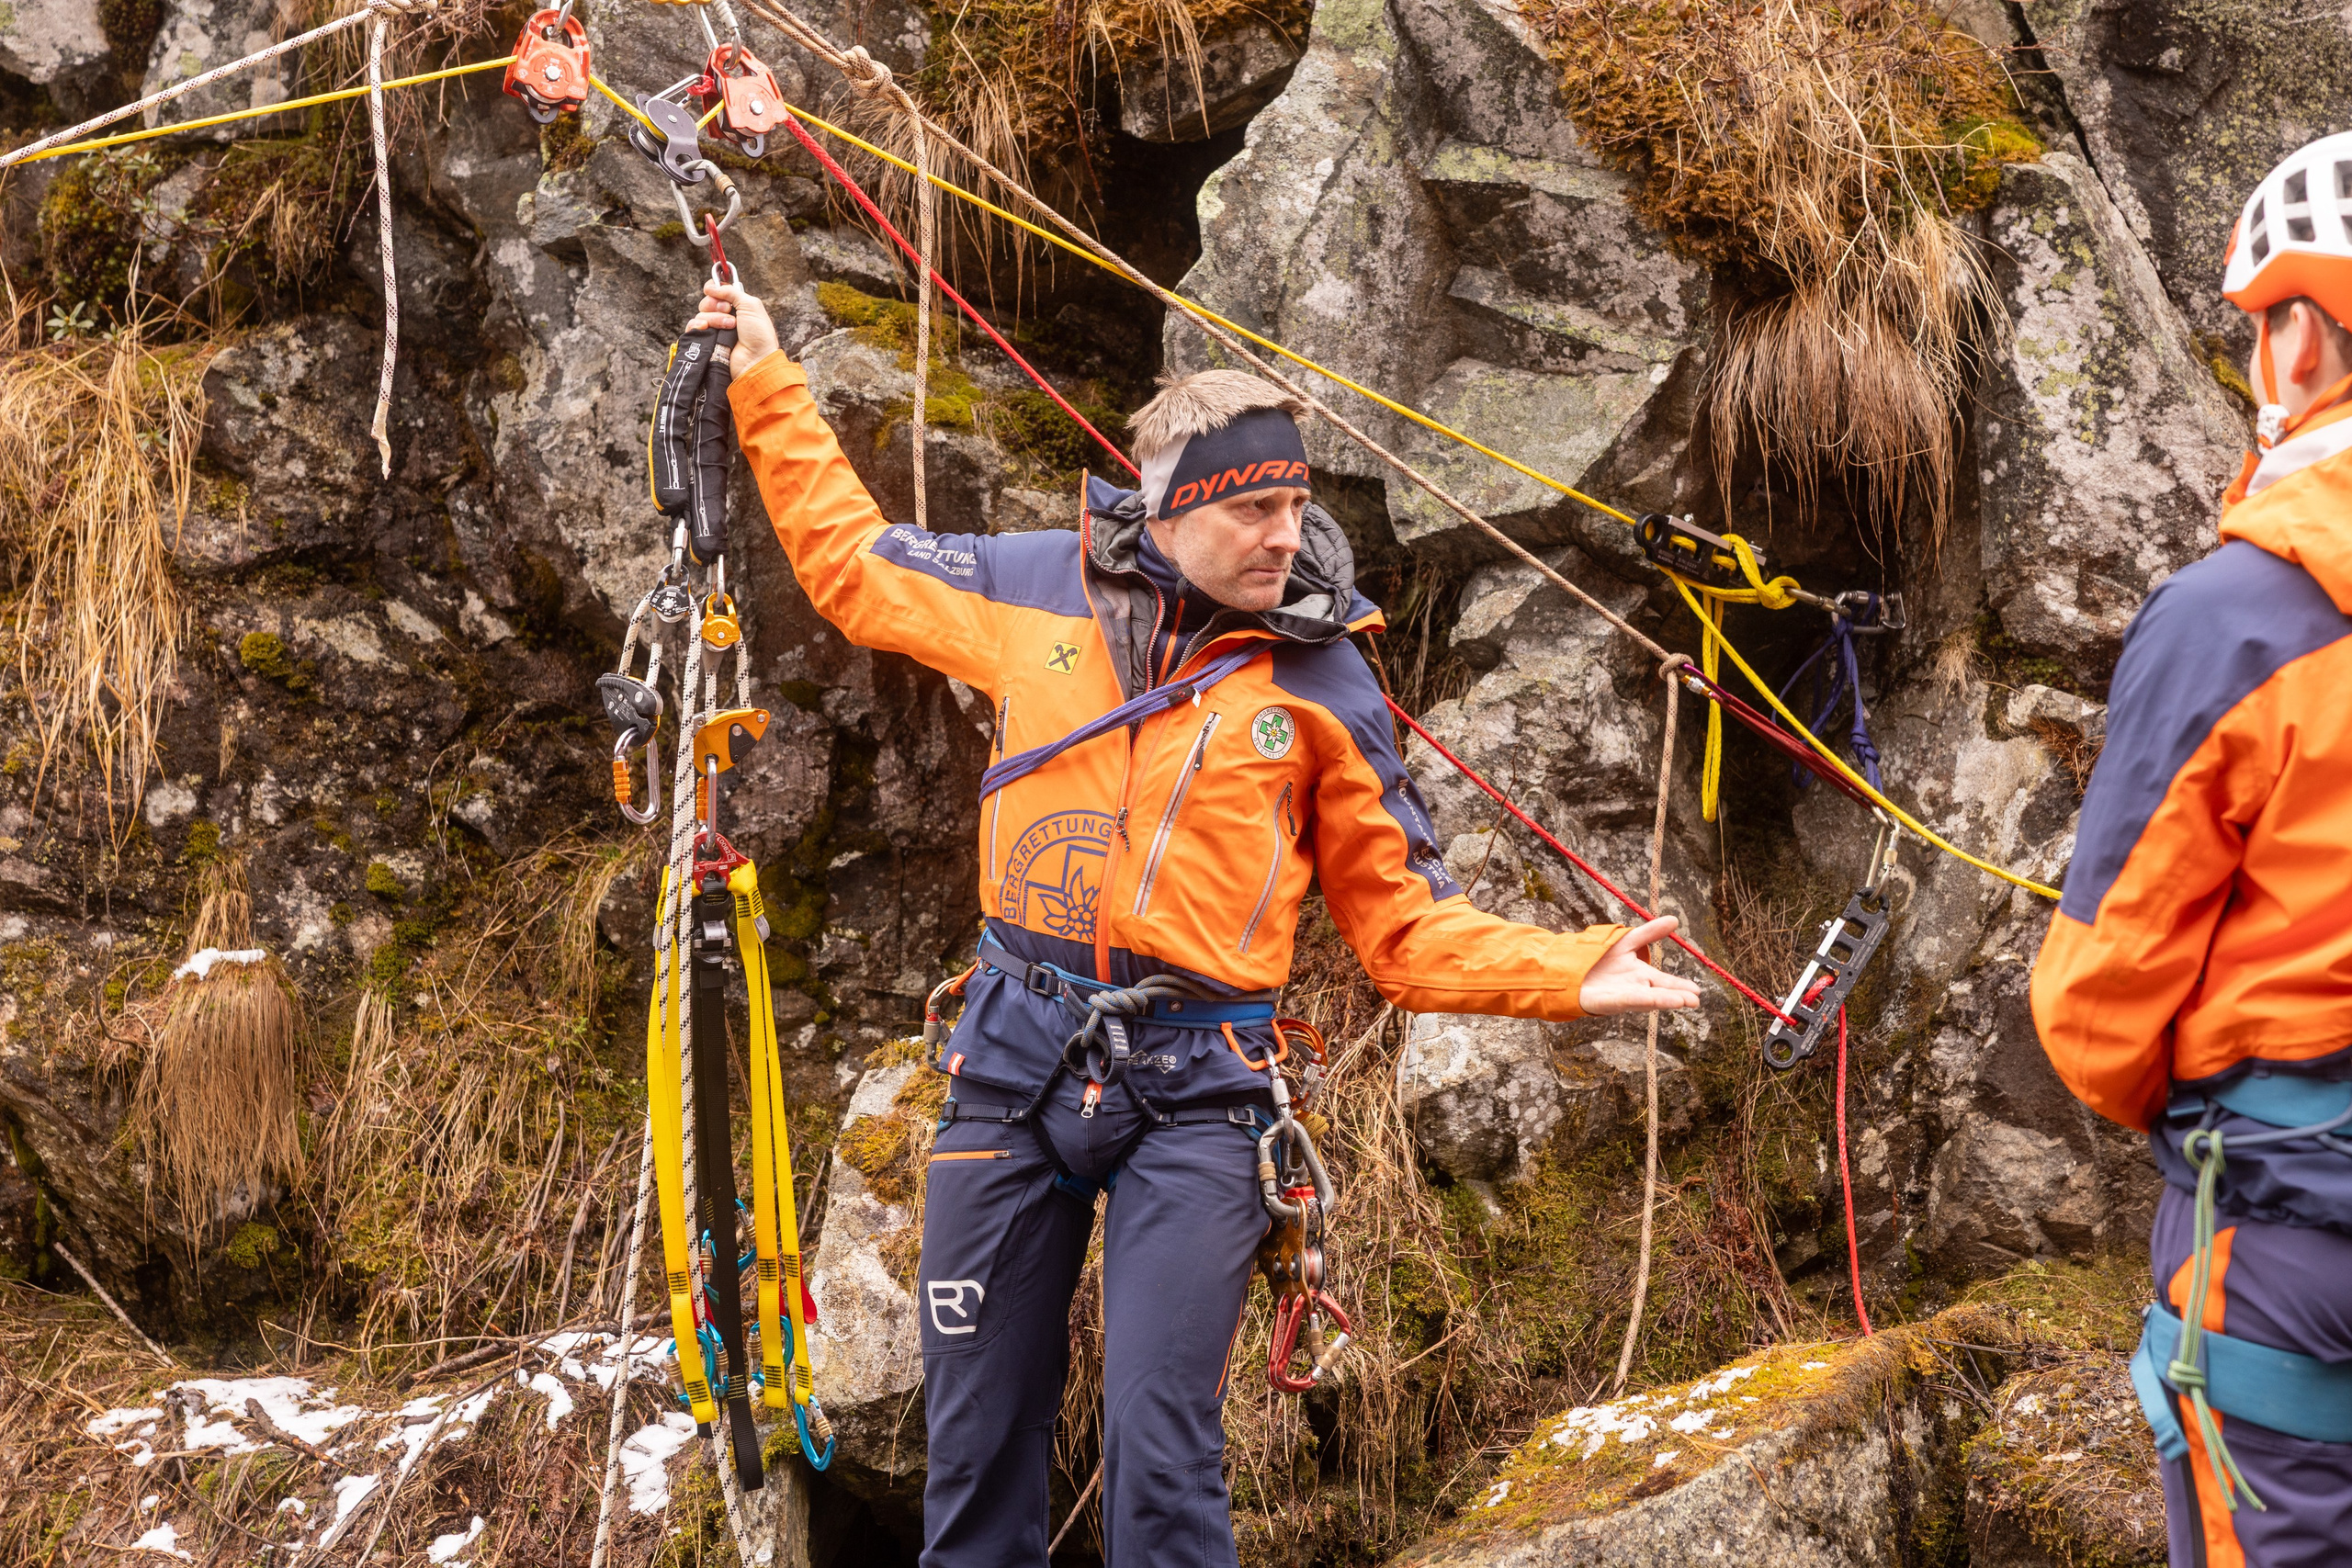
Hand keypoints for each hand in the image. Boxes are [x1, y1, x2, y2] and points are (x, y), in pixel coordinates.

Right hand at [687, 279, 780, 376]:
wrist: (755, 361)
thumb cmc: (759, 336)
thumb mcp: (751, 306)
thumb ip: (732, 292)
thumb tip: (712, 287)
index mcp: (736, 307)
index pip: (717, 292)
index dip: (715, 289)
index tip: (718, 293)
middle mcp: (724, 318)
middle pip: (707, 302)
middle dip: (715, 304)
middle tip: (728, 311)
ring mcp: (715, 330)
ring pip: (701, 314)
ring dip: (714, 318)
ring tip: (729, 326)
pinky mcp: (707, 342)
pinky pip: (693, 328)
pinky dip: (697, 325)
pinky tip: (706, 328)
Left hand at [1577, 916, 1704, 1016]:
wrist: (1570, 969)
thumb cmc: (1599, 958)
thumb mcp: (1627, 942)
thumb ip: (1650, 933)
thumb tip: (1675, 919)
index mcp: (1641, 976)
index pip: (1665, 983)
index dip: (1681, 987)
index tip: (1697, 991)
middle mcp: (1635, 989)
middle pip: (1660, 994)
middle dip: (1677, 997)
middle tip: (1695, 1001)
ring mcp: (1622, 997)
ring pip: (1646, 999)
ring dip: (1663, 1000)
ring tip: (1682, 1001)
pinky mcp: (1606, 1002)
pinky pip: (1625, 1000)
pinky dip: (1639, 1000)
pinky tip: (1652, 1000)